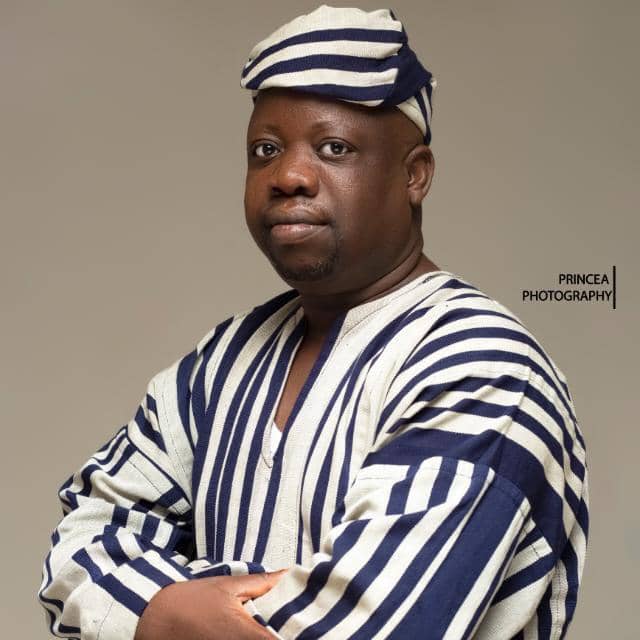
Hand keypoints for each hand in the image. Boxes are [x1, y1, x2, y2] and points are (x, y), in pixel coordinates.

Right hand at [134, 569, 287, 639]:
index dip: (300, 636)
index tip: (307, 628)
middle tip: (295, 629)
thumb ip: (261, 583)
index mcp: (246, 635)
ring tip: (274, 631)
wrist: (151, 620)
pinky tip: (254, 636)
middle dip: (284, 637)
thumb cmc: (191, 600)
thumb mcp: (227, 586)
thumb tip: (287, 573)